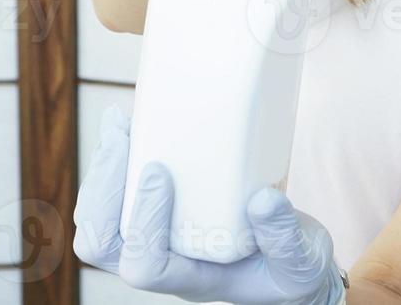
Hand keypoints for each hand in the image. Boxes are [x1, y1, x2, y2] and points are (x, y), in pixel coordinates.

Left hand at [73, 105, 345, 304]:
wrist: (294, 263)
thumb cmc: (294, 267)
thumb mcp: (301, 261)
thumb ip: (285, 238)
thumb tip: (262, 200)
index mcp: (192, 278)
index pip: (145, 264)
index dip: (144, 221)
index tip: (162, 171)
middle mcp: (164, 262)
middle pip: (102, 242)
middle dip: (103, 187)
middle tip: (123, 135)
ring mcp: (156, 239)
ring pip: (99, 218)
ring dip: (102, 169)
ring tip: (120, 122)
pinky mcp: (159, 214)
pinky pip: (116, 196)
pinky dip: (115, 160)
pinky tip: (131, 125)